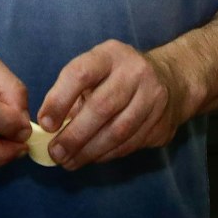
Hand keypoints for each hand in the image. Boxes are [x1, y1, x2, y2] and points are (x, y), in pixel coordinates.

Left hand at [37, 41, 192, 169]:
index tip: (45, 124)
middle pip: (102, 107)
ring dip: (89, 151)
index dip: (60, 100)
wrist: (171, 79)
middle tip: (55, 153)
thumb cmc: (118, 76)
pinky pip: (130, 143)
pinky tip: (92, 158)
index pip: (81, 73)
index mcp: (110, 55)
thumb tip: (48, 128)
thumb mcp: (96, 71)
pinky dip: (107, 154)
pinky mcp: (163, 121)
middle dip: (74, 135)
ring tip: (69, 162)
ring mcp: (153, 97)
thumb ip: (72, 93)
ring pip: (118, 131)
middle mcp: (135, 72)